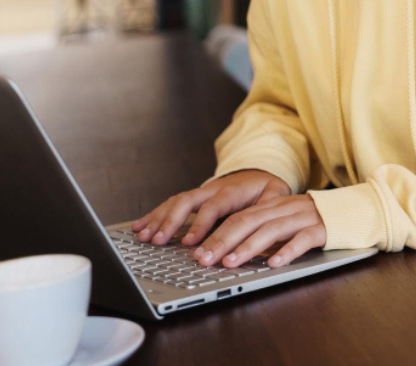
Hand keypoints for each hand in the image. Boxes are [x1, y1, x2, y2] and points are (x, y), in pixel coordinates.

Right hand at [131, 169, 290, 246]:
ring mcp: (200, 192)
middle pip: (187, 201)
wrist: (258, 174)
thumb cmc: (267, 189)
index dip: (201, 224)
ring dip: (158, 218)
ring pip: (175, 202)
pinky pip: (170, 204)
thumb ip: (270, 205)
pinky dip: (154, 215)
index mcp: (232, 190)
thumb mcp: (276, 193)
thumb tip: (263, 220)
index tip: (190, 242)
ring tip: (143, 236)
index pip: (214, 207)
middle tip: (158, 241)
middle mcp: (212, 189)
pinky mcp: (193, 198)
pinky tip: (139, 227)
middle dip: (171, 222)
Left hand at [192, 193, 325, 268]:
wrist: (351, 208)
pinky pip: (303, 240)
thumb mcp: (284, 220)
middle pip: (248, 221)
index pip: (239, 217)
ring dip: (248, 246)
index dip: (216, 234)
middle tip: (205, 260)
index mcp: (272, 206)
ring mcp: (303, 218)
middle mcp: (284, 209)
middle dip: (223, 241)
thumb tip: (228, 252)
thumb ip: (262, 230)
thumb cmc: (312, 220)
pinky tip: (275, 263)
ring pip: (271, 229)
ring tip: (231, 262)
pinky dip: (287, 251)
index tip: (197, 252)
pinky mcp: (321, 229)